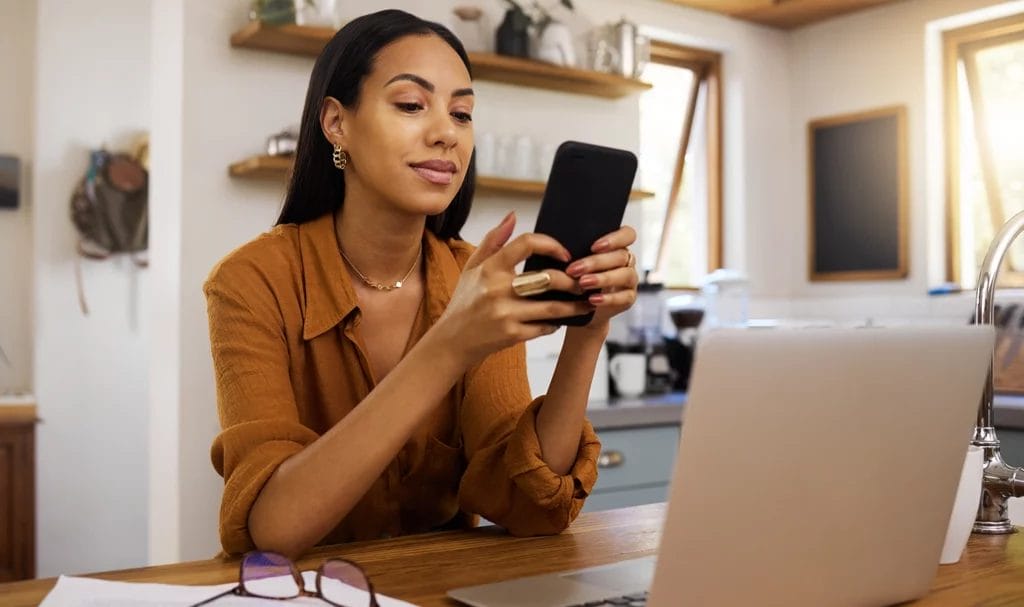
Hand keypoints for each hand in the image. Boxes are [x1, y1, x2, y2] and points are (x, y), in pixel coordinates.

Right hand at [434, 213, 595, 366]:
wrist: (452, 341)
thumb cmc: (465, 301)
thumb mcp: (472, 268)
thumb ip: (493, 241)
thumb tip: (513, 216)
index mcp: (490, 268)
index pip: (526, 243)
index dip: (551, 245)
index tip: (565, 254)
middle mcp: (498, 289)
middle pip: (548, 278)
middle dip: (571, 281)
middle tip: (582, 282)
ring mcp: (505, 313)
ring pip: (552, 307)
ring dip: (573, 306)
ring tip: (585, 303)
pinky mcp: (511, 335)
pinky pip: (544, 328)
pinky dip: (555, 324)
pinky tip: (559, 321)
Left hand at [564, 226, 638, 330]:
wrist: (579, 306)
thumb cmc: (576, 277)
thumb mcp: (575, 261)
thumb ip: (575, 251)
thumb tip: (559, 245)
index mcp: (616, 247)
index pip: (627, 234)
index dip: (614, 239)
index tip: (594, 247)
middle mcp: (626, 261)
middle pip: (621, 255)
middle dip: (596, 262)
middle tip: (574, 269)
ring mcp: (629, 280)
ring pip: (625, 275)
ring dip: (603, 278)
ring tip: (583, 283)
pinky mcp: (628, 298)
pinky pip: (624, 297)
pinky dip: (608, 299)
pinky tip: (592, 299)